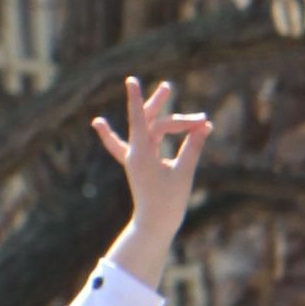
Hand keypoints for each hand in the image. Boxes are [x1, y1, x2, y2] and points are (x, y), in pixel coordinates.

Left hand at [96, 76, 210, 282]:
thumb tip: (204, 126)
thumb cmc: (169, 201)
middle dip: (158, 104)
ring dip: (160, 113)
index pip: (141, 120)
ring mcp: (135, 157)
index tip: (130, 81)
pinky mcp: (139, 163)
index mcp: (142, 154)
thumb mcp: (184, 172)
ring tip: (167, 90)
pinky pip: (130, 143)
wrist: (154, 224)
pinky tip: (100, 124)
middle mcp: (135, 152)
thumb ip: (193, 147)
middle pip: (148, 121)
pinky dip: (120, 134)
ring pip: (147, 128)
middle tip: (168, 87)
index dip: (136, 100)